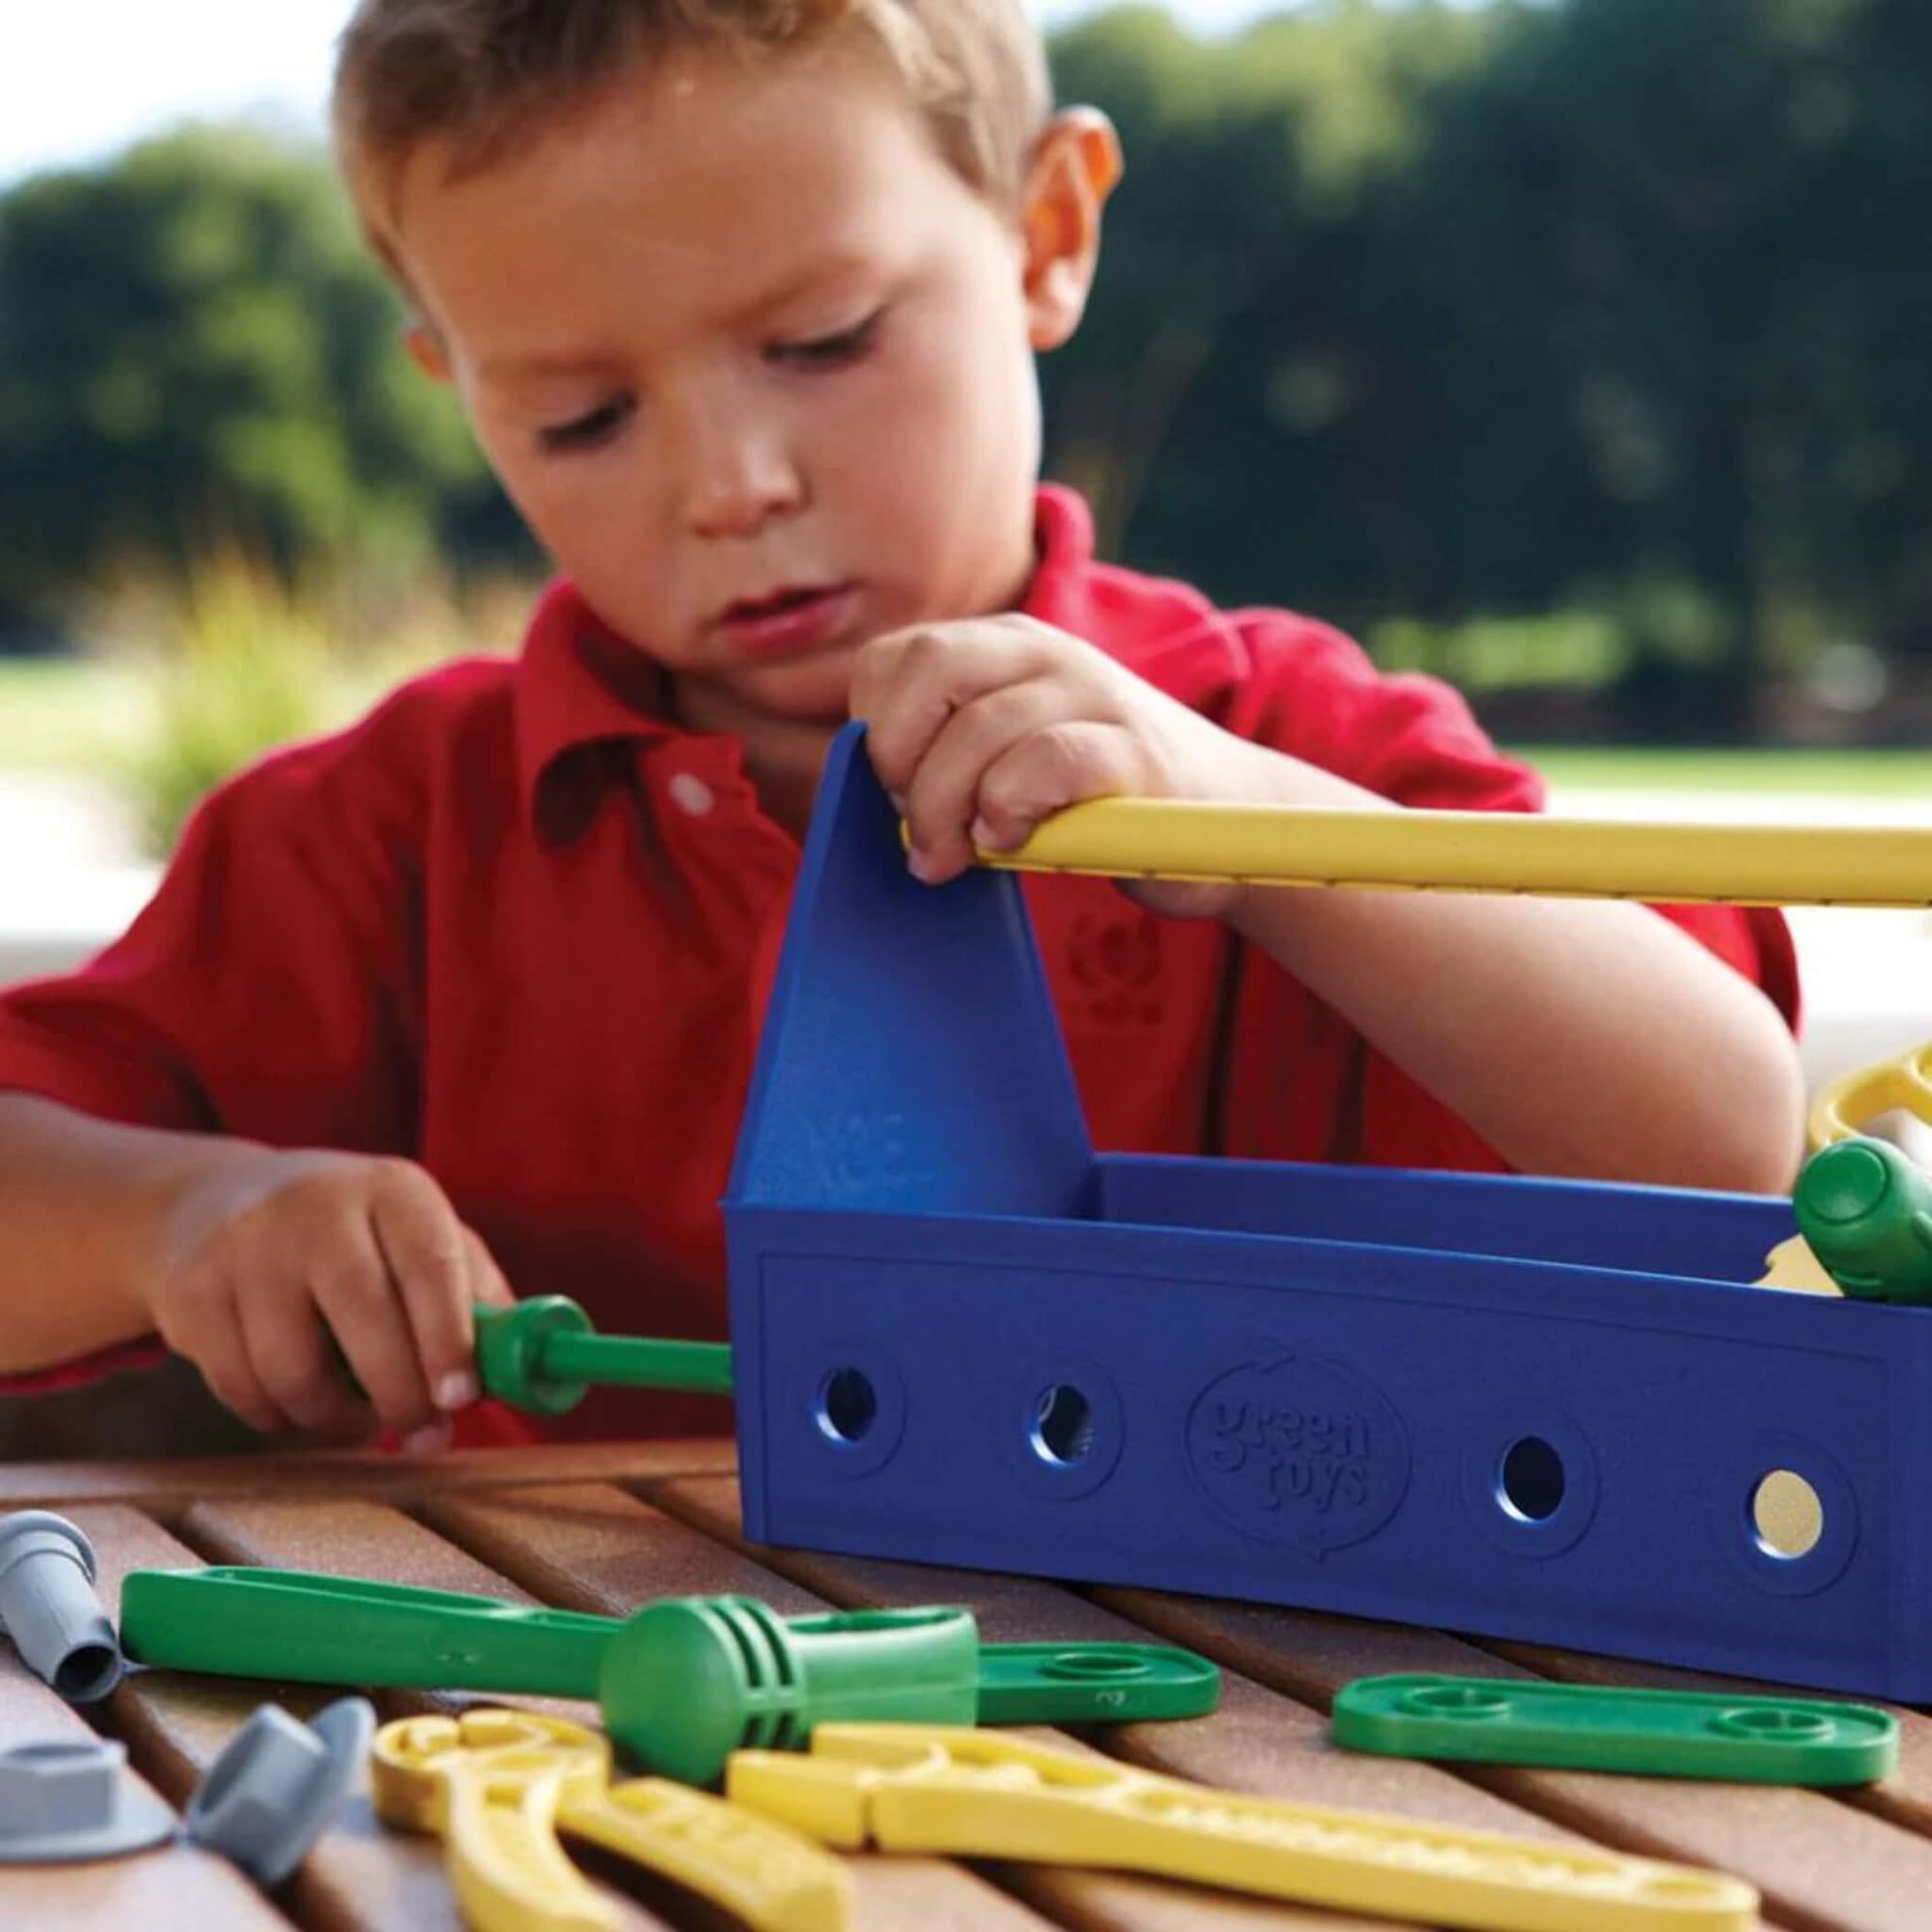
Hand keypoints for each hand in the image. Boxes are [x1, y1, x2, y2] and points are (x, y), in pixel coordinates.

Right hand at [150, 1146, 514, 1445]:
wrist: (215, 1203)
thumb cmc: (353, 1237)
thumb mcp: (420, 1237)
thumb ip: (476, 1298)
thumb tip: (527, 1367)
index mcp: (393, 1190)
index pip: (429, 1262)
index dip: (449, 1337)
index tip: (460, 1397)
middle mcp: (318, 1206)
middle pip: (363, 1313)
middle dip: (399, 1391)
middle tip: (421, 1431)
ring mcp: (247, 1246)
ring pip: (293, 1366)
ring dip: (334, 1415)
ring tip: (356, 1414)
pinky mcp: (190, 1289)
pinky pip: (240, 1386)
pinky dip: (278, 1415)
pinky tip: (298, 1401)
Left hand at [851, 613, 1278, 918]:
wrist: (1228, 820)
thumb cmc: (1097, 802)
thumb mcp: (1011, 760)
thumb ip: (949, 758)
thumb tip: (871, 802)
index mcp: (1004, 647)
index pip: (895, 659)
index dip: (874, 728)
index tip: (893, 789)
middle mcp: (1045, 653)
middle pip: (927, 671)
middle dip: (898, 760)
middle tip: (915, 827)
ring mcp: (1093, 693)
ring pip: (976, 729)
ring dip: (947, 807)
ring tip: (958, 854)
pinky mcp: (1133, 750)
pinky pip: (1044, 763)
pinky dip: (1009, 808)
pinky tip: (1012, 841)